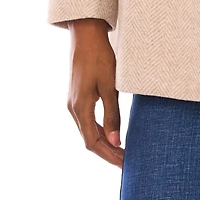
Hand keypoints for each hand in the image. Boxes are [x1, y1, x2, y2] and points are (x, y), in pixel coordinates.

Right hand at [66, 18, 123, 167]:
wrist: (86, 35)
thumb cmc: (100, 57)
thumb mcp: (110, 86)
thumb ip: (112, 114)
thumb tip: (115, 141)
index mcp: (80, 108)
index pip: (93, 142)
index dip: (109, 155)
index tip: (124, 164)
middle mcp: (73, 108)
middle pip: (89, 139)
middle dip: (107, 152)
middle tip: (126, 161)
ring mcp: (73, 102)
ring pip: (87, 130)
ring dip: (103, 142)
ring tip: (121, 150)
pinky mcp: (78, 96)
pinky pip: (87, 120)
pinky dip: (99, 130)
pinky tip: (110, 132)